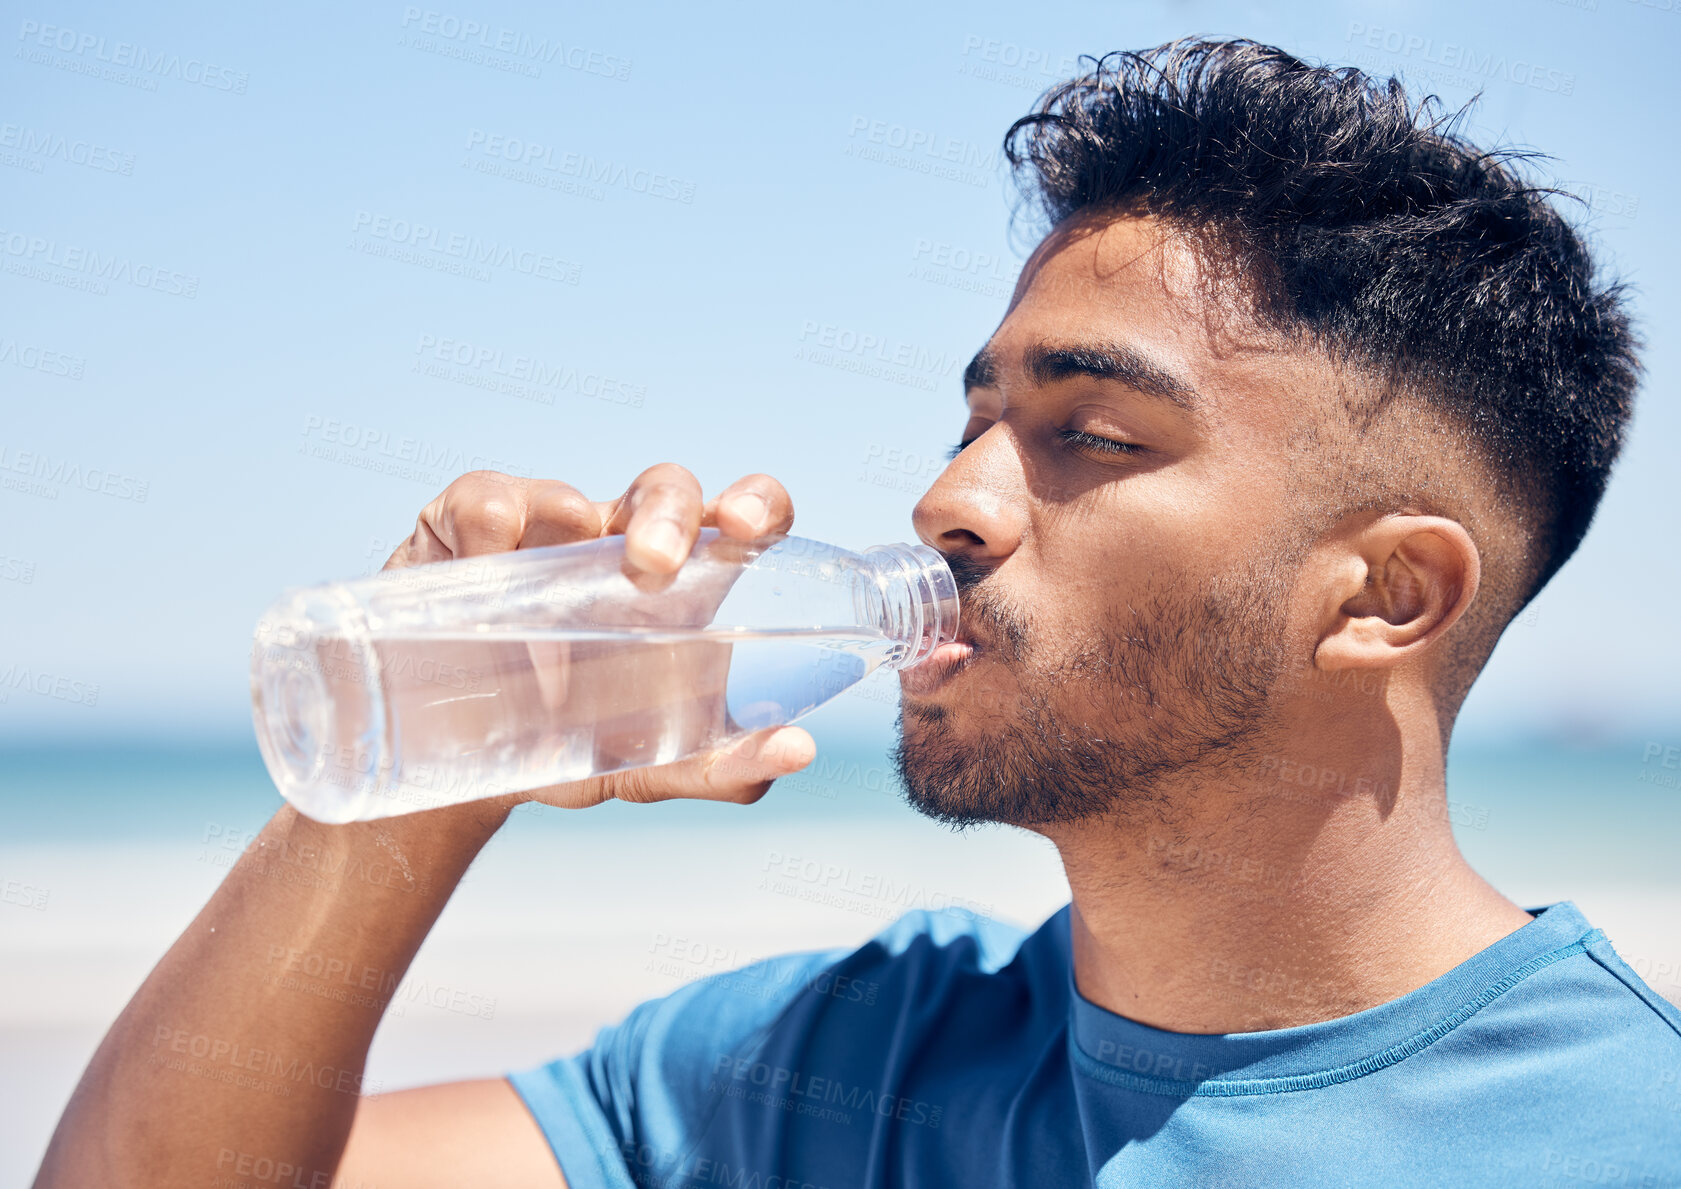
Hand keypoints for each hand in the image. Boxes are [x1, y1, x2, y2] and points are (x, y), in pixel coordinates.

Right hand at [384, 466, 816, 809]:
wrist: (459, 762)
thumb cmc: (573, 742)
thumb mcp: (648, 764)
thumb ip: (724, 766)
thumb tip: (796, 751)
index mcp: (685, 581)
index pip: (744, 514)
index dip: (756, 503)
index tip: (749, 528)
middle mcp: (622, 538)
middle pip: (664, 489)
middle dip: (667, 513)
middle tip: (654, 565)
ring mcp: (547, 524)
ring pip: (569, 495)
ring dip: (564, 533)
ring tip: (543, 620)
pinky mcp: (472, 522)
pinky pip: (487, 504)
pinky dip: (489, 539)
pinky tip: (483, 584)